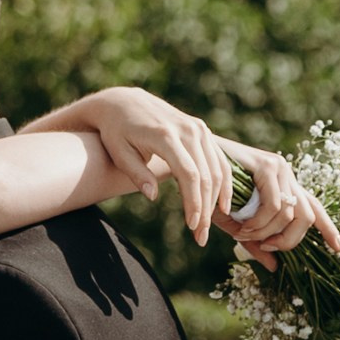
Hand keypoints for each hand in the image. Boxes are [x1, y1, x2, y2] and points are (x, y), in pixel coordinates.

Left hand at [83, 88, 229, 245]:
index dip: (194, 203)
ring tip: (208, 226)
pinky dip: (224, 183)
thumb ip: (136, 174)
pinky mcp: (202, 130)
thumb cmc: (116, 131)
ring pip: (217, 169)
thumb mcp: (119, 152)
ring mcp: (198, 128)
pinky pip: (219, 159)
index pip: (189, 175)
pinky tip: (222, 205)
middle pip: (206, 175)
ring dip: (217, 200)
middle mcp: (188, 130)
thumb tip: (153, 196)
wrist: (123, 102)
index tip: (192, 226)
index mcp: (166, 136)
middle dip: (206, 209)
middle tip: (200, 236)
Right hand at [215, 139, 339, 263]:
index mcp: (284, 188)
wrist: (193, 170)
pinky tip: (242, 226)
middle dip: (290, 239)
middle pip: (308, 216)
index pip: (314, 208)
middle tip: (268, 247)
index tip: (338, 249)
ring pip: (290, 213)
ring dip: (266, 232)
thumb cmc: (214, 198)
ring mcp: (279, 168)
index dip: (329, 229)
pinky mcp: (267, 164)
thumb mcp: (238, 226)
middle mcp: (287, 176)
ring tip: (243, 234)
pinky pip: (275, 205)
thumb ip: (258, 244)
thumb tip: (275, 268)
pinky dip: (260, 222)